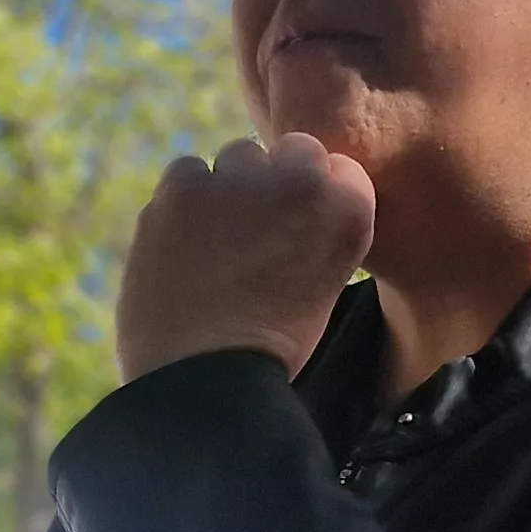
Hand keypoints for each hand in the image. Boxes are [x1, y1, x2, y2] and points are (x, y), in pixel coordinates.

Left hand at [113, 131, 376, 382]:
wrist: (205, 380)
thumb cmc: (267, 348)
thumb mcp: (322, 285)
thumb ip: (314, 228)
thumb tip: (287, 198)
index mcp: (348, 209)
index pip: (338, 167)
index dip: (313, 197)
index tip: (296, 230)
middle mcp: (301, 180)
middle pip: (288, 151)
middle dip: (271, 183)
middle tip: (251, 237)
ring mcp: (240, 179)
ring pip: (235, 156)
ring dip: (227, 188)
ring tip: (214, 244)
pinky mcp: (183, 186)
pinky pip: (186, 170)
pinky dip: (183, 199)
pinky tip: (181, 243)